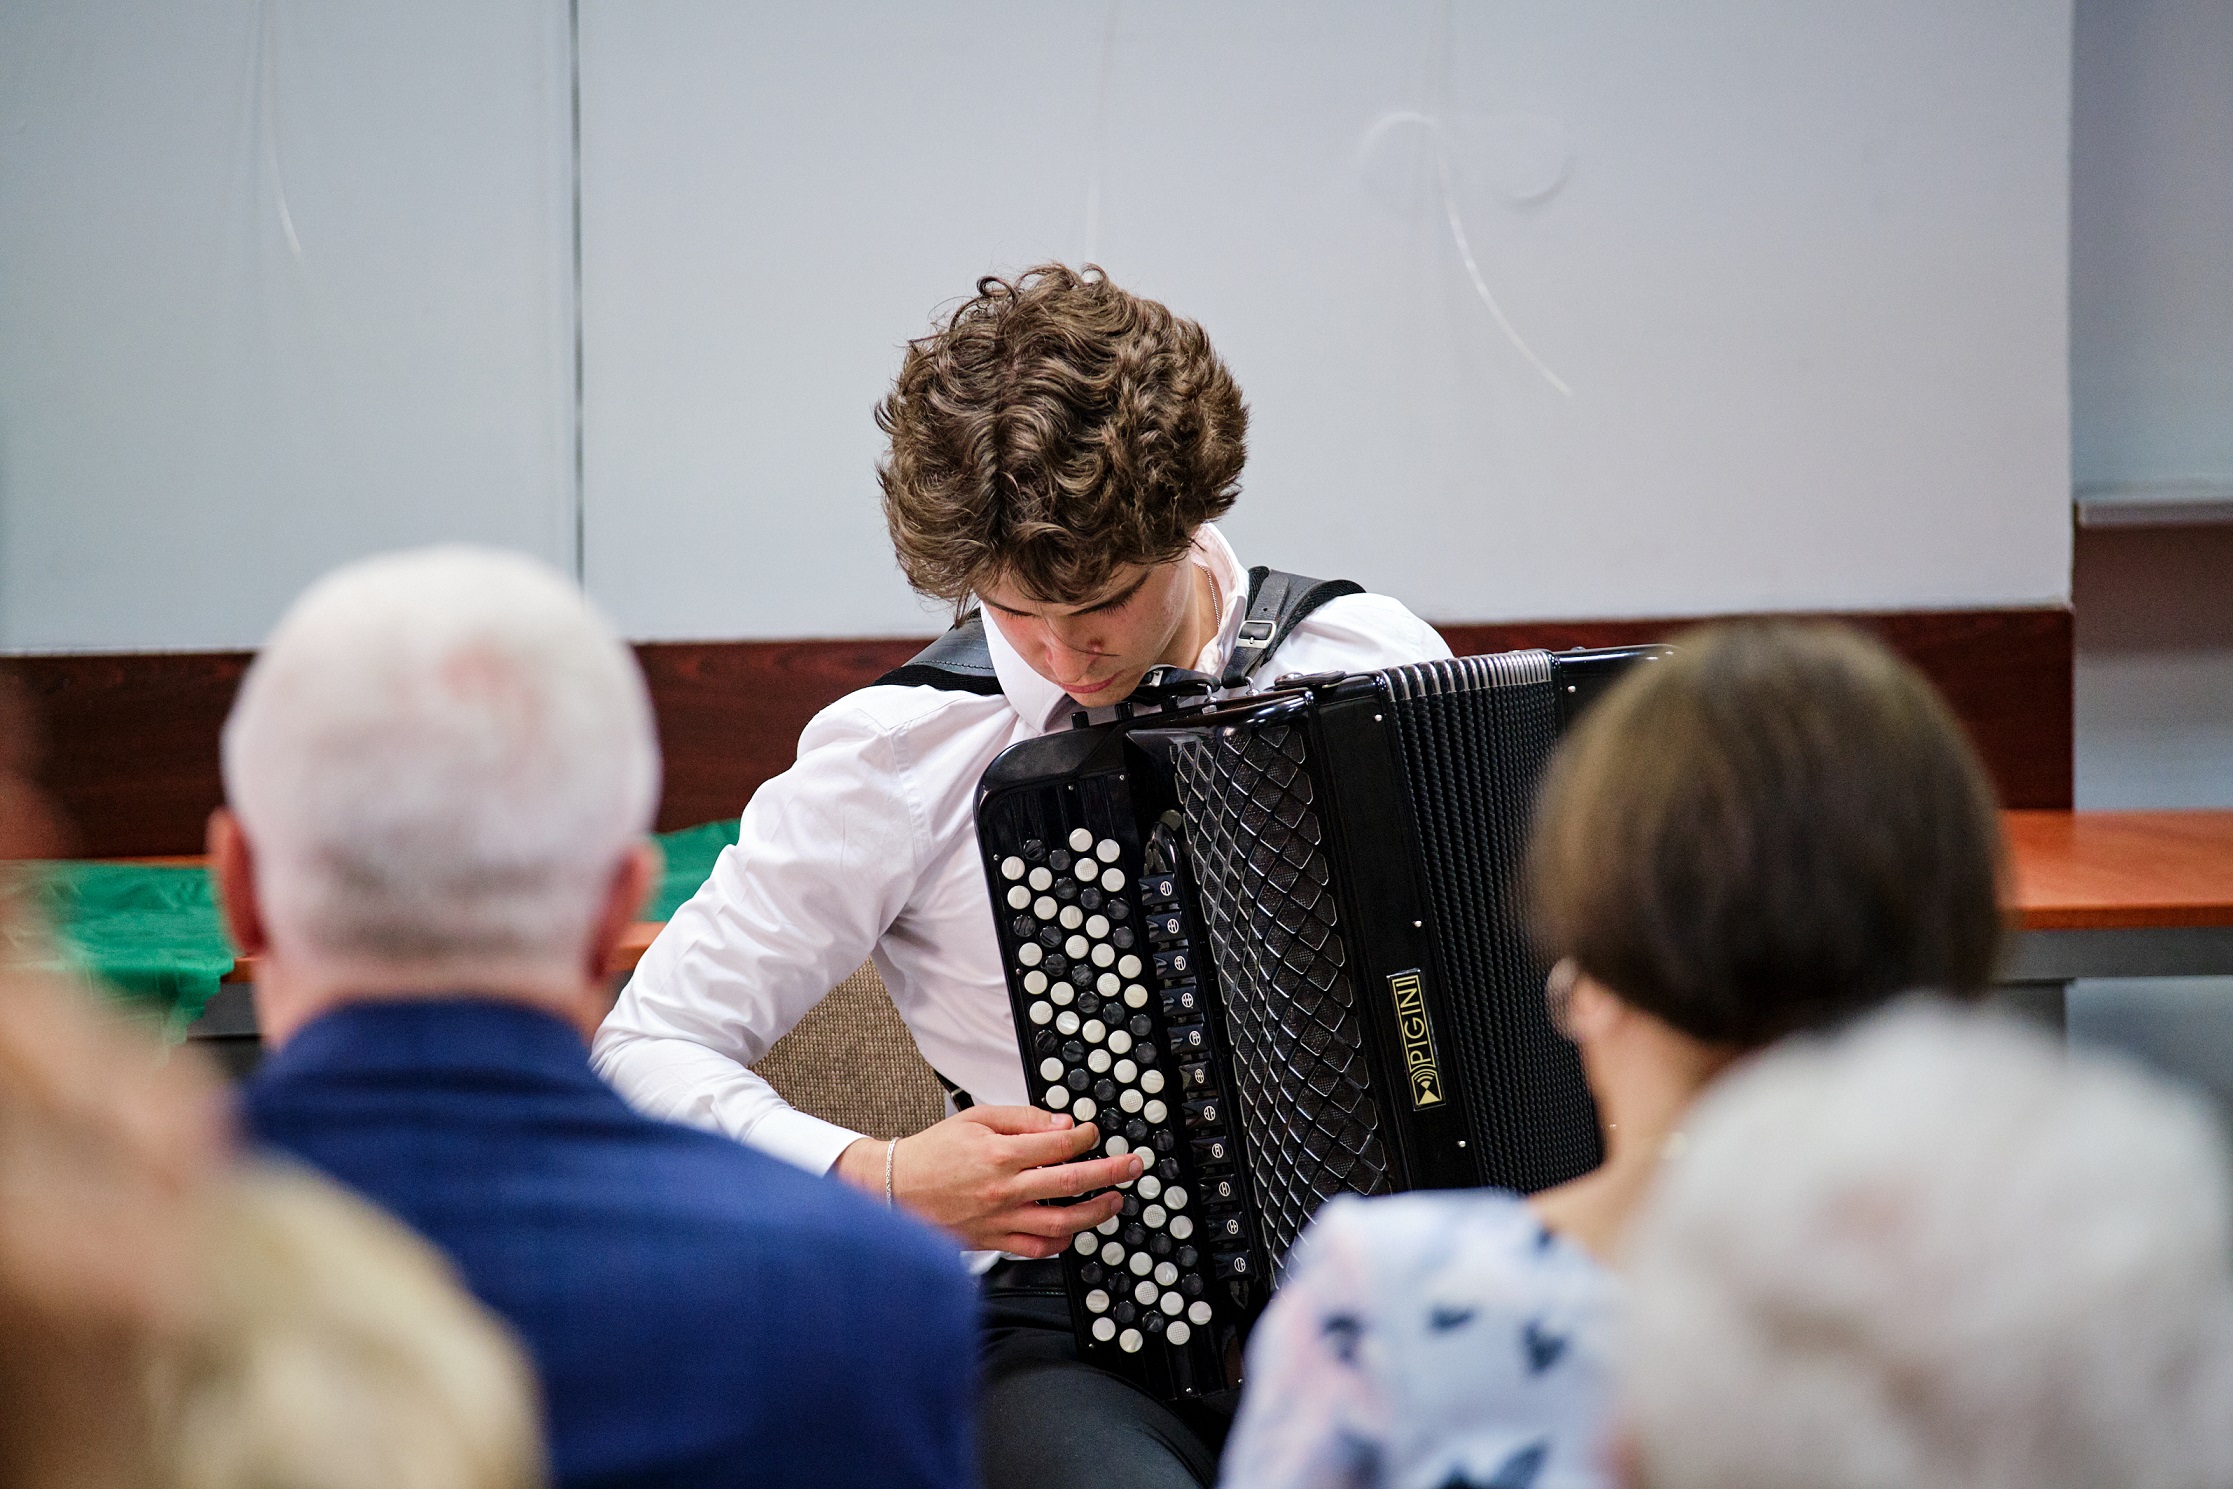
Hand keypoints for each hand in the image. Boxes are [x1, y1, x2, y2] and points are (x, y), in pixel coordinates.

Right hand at [837, 1106, 1142, 1255]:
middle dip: (1109, 1172)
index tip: (1093, 1134)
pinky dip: (1060, 1242)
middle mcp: (1004, 1189)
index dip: (1085, 1137)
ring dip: (1095, 1212)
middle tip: (1130, 1166)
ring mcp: (1000, 1219)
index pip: (1058, 1145)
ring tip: (1112, 1202)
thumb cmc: (933, 1153)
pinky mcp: (993, 1241)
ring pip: (1061, 1221)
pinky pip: (1037, 1248)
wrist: (896, 1188)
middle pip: (1070, 1182)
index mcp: (999, 1153)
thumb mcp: (976, 1118)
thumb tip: (1061, 1125)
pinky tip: (1072, 1230)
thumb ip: (1022, 1119)